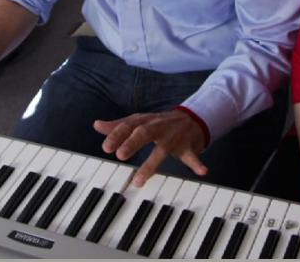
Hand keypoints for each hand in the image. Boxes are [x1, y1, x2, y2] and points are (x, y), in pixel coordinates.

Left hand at [93, 109, 207, 186]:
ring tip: (139, 180)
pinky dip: (198, 164)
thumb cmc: (161, 123)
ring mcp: (173, 137)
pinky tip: (202, 171)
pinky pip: (193, 156)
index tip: (106, 147)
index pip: (129, 125)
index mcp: (146, 121)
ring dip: (151, 164)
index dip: (118, 135)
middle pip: (144, 132)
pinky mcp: (187, 148)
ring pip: (162, 150)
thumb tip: (97, 125)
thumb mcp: (140, 121)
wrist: (192, 118)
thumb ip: (119, 125)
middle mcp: (159, 127)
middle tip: (120, 155)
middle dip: (132, 143)